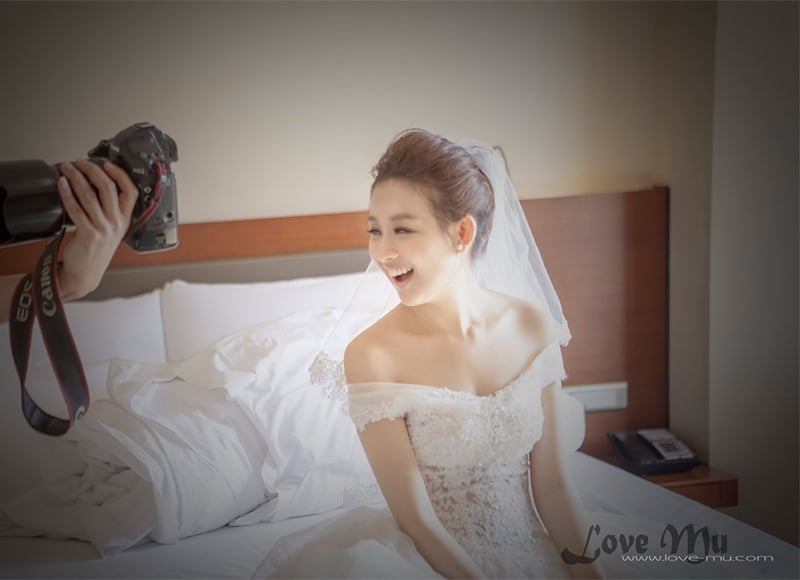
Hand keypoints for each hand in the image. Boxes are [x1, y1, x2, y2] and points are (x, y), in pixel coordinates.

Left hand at [56, 159, 136, 299]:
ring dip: (76, 177)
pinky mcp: (88, 233)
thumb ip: (107, 212)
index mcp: (124, 220)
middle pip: (108, 188)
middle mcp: (116, 223)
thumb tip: (92, 187)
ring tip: (67, 168)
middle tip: (80, 162)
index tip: (108, 164)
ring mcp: (103, 228)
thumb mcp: (109, 231)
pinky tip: (62, 185)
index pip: (131, 192)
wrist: (85, 274)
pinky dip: (67, 193)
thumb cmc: (94, 252)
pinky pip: (76, 208)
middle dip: (92, 170)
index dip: (120, 175)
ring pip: (90, 195)